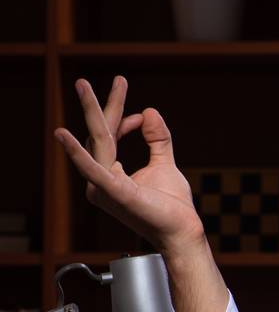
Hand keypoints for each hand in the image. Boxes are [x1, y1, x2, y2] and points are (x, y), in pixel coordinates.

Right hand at [54, 74, 204, 254]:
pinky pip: (94, 169)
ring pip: (99, 142)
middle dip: (96, 105)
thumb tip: (150, 111)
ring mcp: (105, 187)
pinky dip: (78, 152)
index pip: (109, 136)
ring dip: (92, 112)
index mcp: (111, 174)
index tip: (138, 111)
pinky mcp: (114, 192)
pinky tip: (63, 136)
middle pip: (101, 135)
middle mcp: (101, 180)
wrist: (182, 231)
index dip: (119, 115)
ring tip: (82, 87)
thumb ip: (157, 139)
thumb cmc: (171, 206)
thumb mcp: (164, 163)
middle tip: (83, 81)